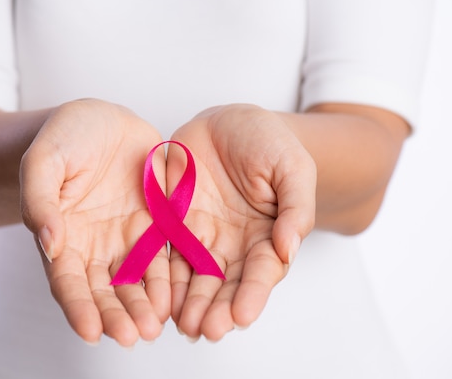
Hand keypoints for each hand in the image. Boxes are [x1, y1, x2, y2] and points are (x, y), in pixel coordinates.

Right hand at [20, 99, 169, 346]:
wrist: (100, 120)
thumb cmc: (63, 138)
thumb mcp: (44, 160)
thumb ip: (40, 199)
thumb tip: (48, 241)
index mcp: (63, 237)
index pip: (67, 281)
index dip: (78, 307)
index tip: (91, 332)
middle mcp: (96, 246)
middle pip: (105, 290)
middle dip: (116, 316)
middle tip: (131, 337)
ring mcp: (128, 237)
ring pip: (137, 280)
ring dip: (145, 305)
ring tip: (155, 326)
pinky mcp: (157, 223)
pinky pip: (166, 254)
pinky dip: (170, 277)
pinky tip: (178, 295)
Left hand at [167, 104, 315, 340]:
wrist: (230, 121)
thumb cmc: (269, 142)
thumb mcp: (292, 167)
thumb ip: (296, 207)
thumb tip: (290, 248)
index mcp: (266, 236)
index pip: (261, 271)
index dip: (252, 294)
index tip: (243, 316)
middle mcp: (233, 243)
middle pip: (224, 282)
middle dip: (216, 307)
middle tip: (206, 329)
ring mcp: (201, 234)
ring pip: (192, 275)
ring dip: (186, 300)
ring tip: (181, 324)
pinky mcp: (172, 222)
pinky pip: (163, 250)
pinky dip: (159, 273)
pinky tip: (155, 294)